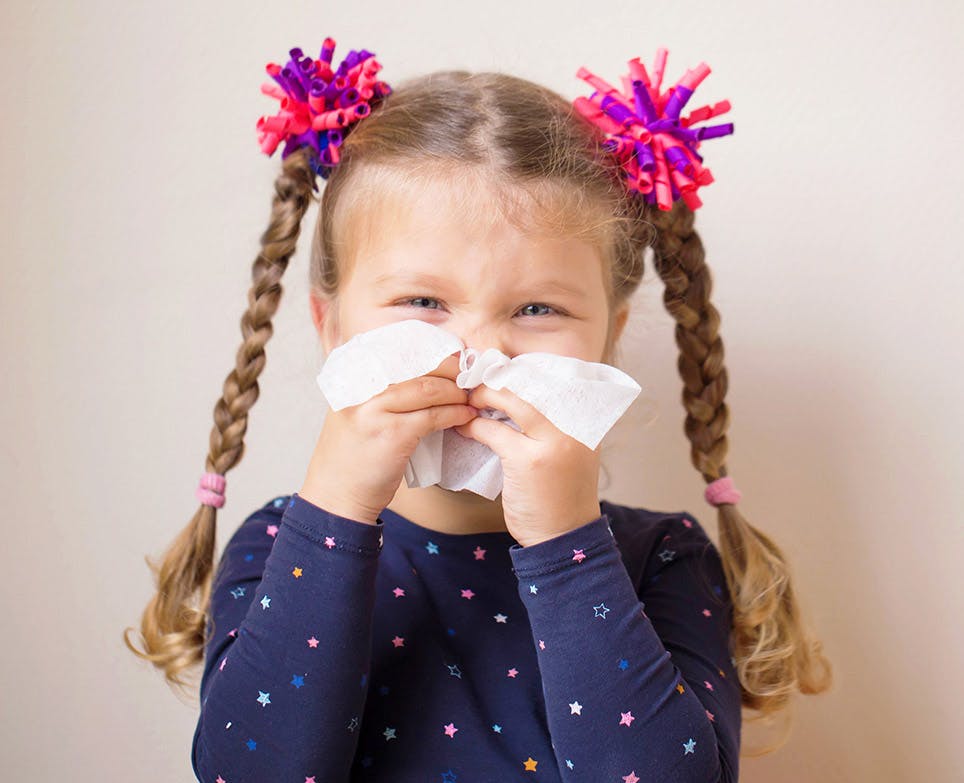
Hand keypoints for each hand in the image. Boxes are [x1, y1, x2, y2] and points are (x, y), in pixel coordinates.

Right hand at [300, 353, 474, 524]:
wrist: (335, 496)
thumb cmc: (351, 456)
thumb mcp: (356, 412)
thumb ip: (379, 391)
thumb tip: (425, 374)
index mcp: (351, 378)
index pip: (398, 351)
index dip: (430, 352)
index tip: (453, 357)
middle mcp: (360, 388)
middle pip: (416, 364)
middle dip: (448, 367)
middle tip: (467, 375)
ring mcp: (374, 410)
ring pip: (428, 388)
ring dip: (455, 391)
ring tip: (469, 397)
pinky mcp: (392, 433)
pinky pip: (433, 415)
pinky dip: (455, 414)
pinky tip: (465, 416)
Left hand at [454, 384, 602, 546]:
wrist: (565, 538)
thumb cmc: (562, 496)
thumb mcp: (569, 453)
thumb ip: (552, 426)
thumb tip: (515, 398)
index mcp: (586, 421)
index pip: (553, 381)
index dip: (522, 372)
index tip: (499, 371)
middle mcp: (574, 426)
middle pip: (532, 385)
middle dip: (500, 379)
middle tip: (478, 380)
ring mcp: (554, 441)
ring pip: (513, 401)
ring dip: (485, 396)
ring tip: (467, 398)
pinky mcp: (529, 459)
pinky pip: (494, 431)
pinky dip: (475, 426)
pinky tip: (464, 428)